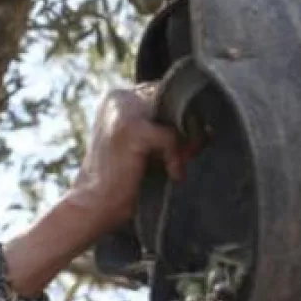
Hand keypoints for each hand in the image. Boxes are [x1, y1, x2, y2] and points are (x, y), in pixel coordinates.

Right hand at [64, 84, 191, 235]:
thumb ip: (168, 130)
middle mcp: (119, 98)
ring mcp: (123, 111)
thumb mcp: (146, 147)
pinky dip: (176, 158)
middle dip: (187, 129)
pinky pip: (172, 137)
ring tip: (177, 166)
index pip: (166, 94)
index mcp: (118, 98)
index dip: (182, 118)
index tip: (187, 145)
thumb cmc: (123, 181)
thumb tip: (208, 127)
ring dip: (185, 143)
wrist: (93, 207)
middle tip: (188, 156)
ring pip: (177, 115)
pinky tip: (173, 174)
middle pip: (174, 100)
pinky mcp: (131, 129)